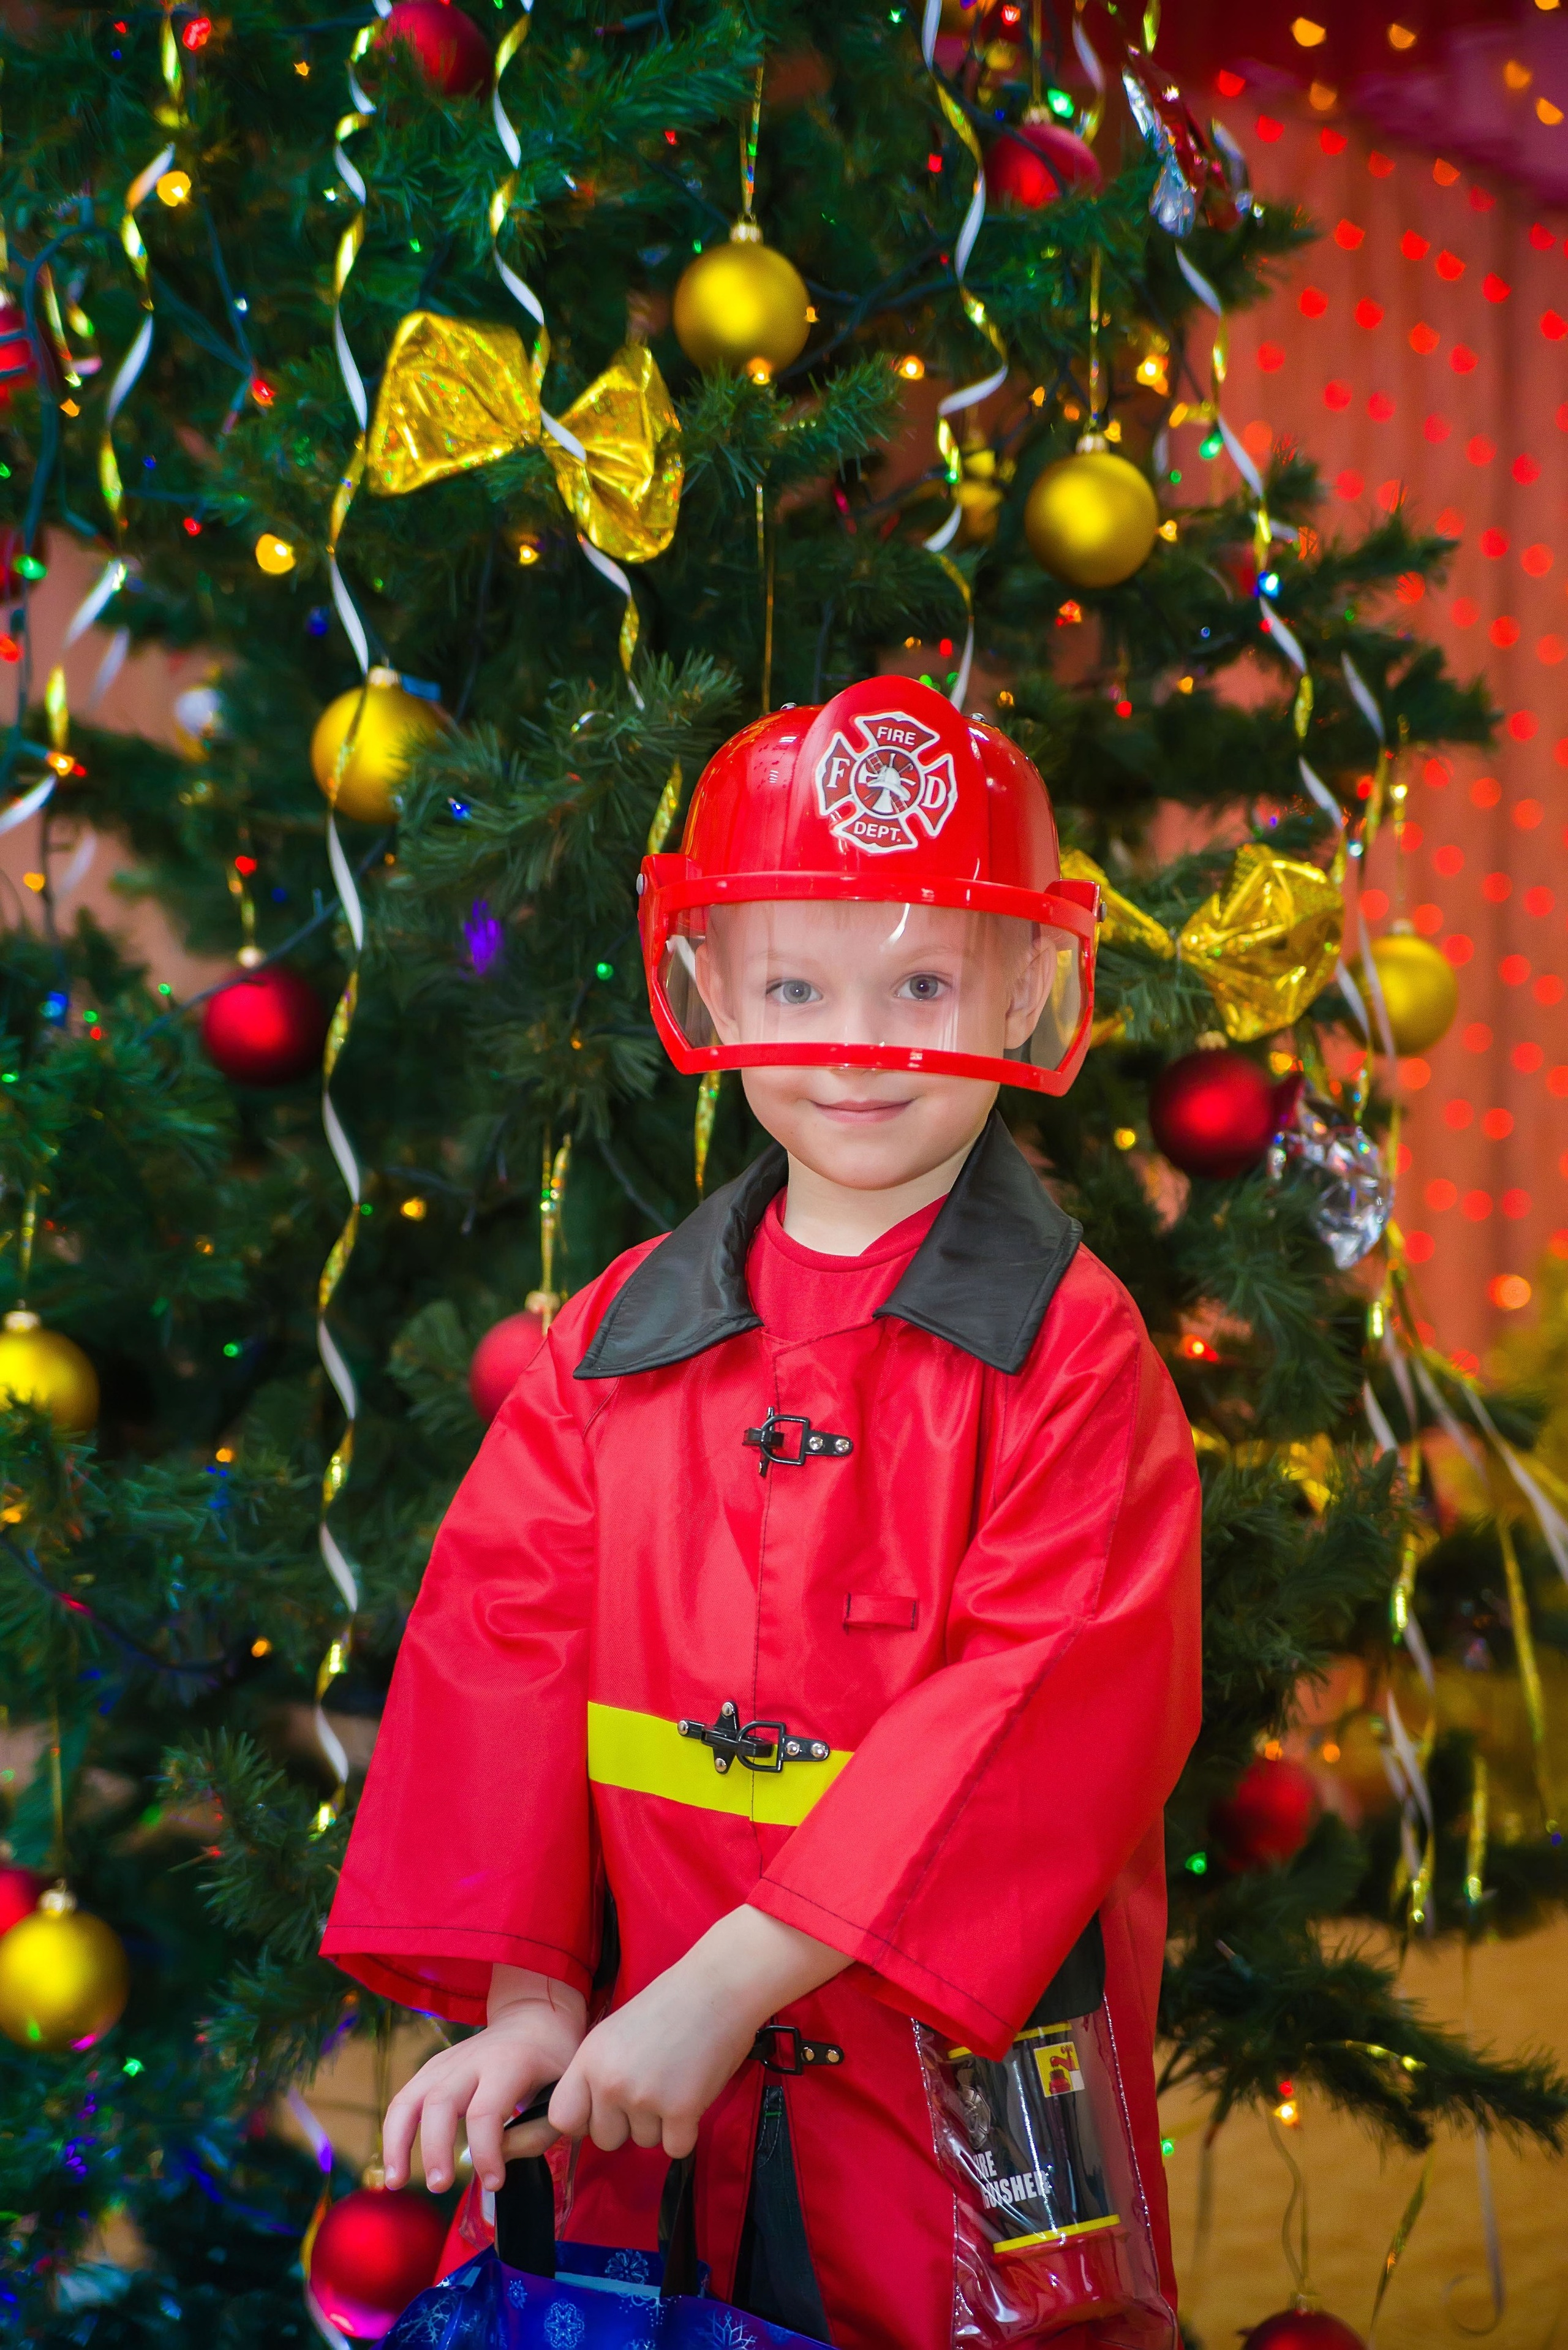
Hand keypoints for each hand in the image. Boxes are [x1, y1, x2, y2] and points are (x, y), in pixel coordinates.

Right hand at [382, 1968, 586, 2192]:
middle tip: (441, 2187)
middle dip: (435, 2148)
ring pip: (411, 2097)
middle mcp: (472, 2058)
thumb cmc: (553, 2061)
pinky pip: (404, 2098)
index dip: (486, 2153)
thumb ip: (536, 2132)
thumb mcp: (565, 2092)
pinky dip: (394, 2131)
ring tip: (395, 2181)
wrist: (534, 2018)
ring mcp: (448, 2060)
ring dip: (398, 2141)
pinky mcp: (433, 2068)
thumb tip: (497, 2160)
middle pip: (441, 2101)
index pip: (486, 2110)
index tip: (495, 2183)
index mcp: (509, 2062)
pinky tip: (396, 2164)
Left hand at [547, 1905, 849, 2158]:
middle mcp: (609, 2082)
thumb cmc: (671, 2005)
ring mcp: (644, 2098)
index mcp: (589, 2059)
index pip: (561, 2118)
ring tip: (677, 2080)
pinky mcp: (681, 2111)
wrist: (718, 1988)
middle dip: (628, 2124)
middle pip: (605, 2139)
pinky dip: (686, 2131)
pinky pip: (676, 2148)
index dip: (582, 2121)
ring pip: (644, 2143)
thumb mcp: (616, 2033)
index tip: (602, 2113)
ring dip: (661, 2124)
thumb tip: (590, 2117)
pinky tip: (694, 2094)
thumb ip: (598, 2073)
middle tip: (652, 2088)